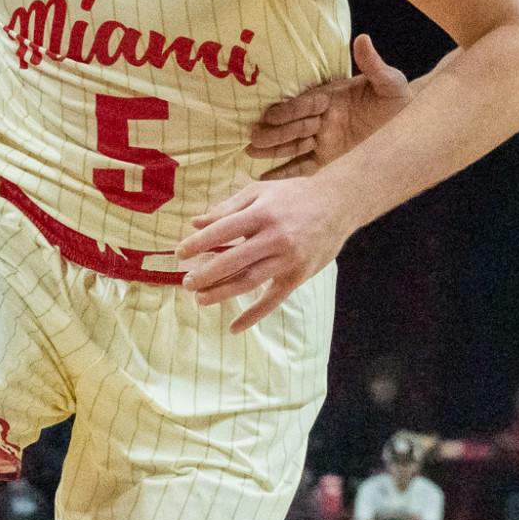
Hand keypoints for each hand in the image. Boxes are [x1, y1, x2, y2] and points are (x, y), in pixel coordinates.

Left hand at [176, 176, 355, 332]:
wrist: (337, 204)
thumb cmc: (293, 195)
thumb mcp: (259, 192)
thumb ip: (226, 208)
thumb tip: (195, 222)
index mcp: (262, 212)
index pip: (223, 231)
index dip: (198, 243)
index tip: (180, 254)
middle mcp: (275, 237)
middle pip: (233, 260)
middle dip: (206, 273)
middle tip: (187, 282)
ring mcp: (288, 258)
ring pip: (249, 281)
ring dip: (222, 292)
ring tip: (200, 298)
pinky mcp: (298, 275)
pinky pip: (273, 300)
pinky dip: (254, 315)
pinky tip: (234, 327)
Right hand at [246, 34, 409, 179]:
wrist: (408, 125)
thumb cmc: (397, 99)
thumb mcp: (389, 82)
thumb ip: (373, 65)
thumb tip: (363, 39)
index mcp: (331, 98)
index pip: (306, 104)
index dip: (290, 110)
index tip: (272, 115)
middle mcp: (322, 119)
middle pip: (294, 127)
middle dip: (275, 133)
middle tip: (254, 139)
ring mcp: (322, 139)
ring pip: (293, 146)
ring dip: (273, 150)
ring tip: (250, 153)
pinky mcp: (327, 158)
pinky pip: (304, 167)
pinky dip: (286, 172)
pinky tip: (265, 178)